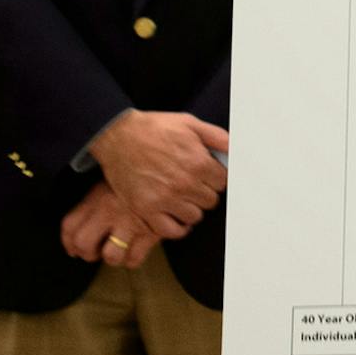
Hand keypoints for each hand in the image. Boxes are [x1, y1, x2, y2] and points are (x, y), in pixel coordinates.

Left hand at [59, 183, 163, 267]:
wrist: (175, 168)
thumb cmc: (144, 173)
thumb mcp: (116, 177)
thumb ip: (101, 194)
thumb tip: (88, 212)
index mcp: (98, 197)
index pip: (70, 225)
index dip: (68, 241)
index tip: (73, 248)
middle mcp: (109, 212)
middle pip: (84, 244)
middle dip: (89, 254)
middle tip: (96, 253)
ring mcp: (130, 223)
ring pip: (111, 255)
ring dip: (113, 258)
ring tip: (119, 252)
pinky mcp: (151, 232)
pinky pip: (135, 257)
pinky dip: (134, 259)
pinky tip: (137, 251)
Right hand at [88, 110, 228, 238]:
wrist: (118, 136)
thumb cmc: (154, 128)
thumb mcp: (190, 124)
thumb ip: (217, 137)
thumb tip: (237, 149)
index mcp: (198, 163)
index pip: (223, 182)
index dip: (216, 177)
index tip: (208, 175)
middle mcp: (184, 184)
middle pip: (210, 200)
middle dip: (205, 192)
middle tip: (194, 185)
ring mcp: (164, 199)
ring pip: (194, 216)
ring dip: (191, 208)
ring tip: (183, 198)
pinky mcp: (145, 209)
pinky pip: (170, 230)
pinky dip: (175, 226)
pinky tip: (174, 215)